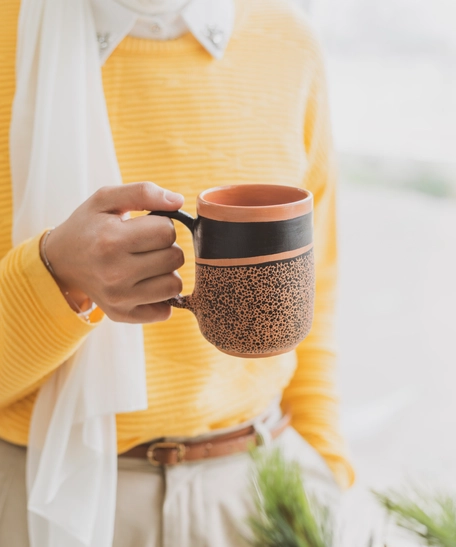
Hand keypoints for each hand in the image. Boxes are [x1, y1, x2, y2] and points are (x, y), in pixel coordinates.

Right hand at [43, 182, 184, 323]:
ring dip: (165, 273)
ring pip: (174, 285)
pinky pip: (165, 311)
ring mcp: (119, 298)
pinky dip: (160, 297)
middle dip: (165, 248)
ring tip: (146, 264)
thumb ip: (143, 192)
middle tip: (144, 246)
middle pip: (174, 258)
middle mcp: (115, 273)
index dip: (162, 225)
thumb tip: (178, 201)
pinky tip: (145, 284)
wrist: (60, 262)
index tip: (146, 227)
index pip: (167, 232)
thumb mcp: (106, 199)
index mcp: (111, 241)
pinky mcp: (122, 314)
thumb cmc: (88, 227)